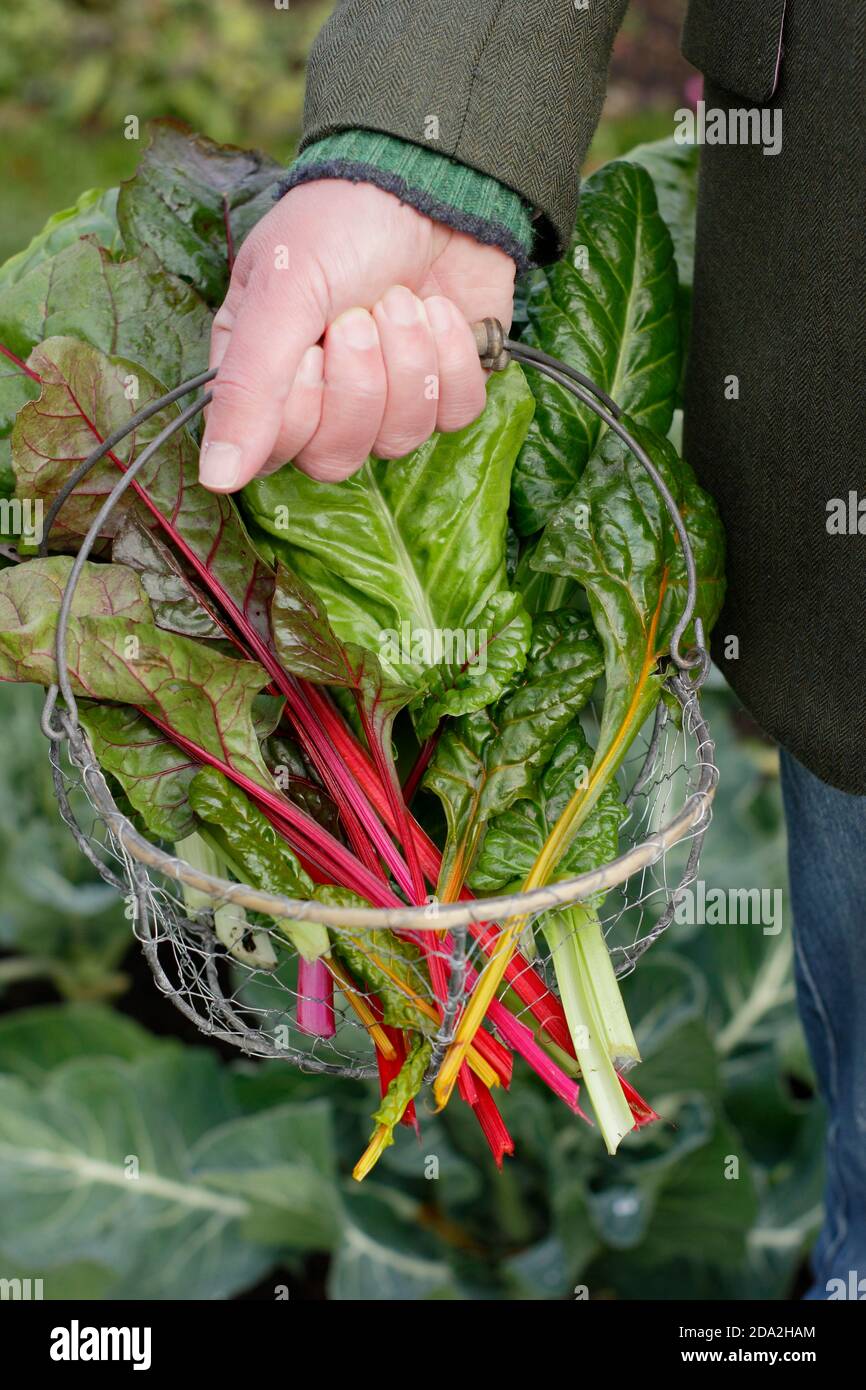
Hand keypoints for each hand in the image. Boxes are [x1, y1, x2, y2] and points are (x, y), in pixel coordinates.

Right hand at [198, 179, 515, 490]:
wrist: (433, 180)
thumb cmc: (342, 224)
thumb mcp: (282, 291)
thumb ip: (246, 387)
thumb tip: (217, 477)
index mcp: (262, 376)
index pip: (274, 451)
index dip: (303, 407)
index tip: (311, 344)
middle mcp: (320, 399)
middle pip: (336, 458)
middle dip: (360, 382)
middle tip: (362, 315)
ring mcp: (386, 400)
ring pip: (399, 439)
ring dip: (408, 360)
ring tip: (403, 300)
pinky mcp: (444, 390)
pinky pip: (453, 415)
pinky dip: (452, 358)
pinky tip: (439, 311)